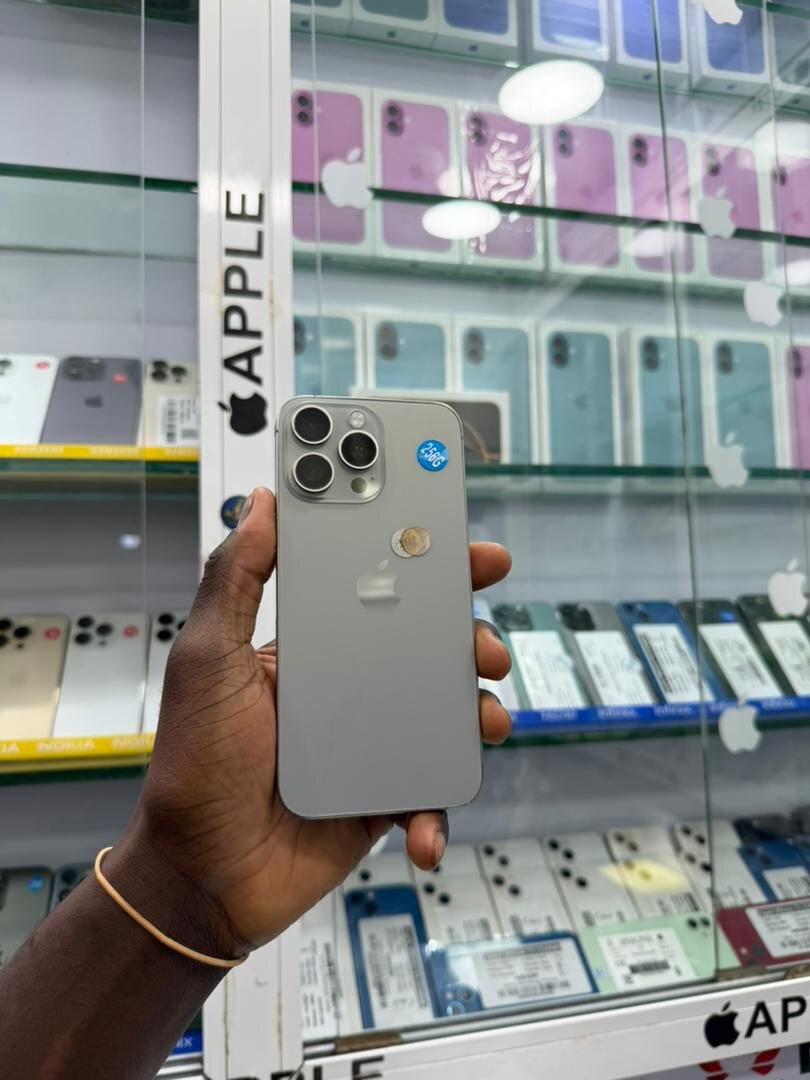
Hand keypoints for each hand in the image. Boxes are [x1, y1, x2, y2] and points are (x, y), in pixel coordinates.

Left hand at [113, 487, 511, 956]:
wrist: (203, 876)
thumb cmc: (196, 763)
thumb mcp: (208, 660)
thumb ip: (236, 580)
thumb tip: (262, 502)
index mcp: (313, 649)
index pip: (377, 591)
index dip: (426, 566)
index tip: (467, 551)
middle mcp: (350, 689)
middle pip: (429, 649)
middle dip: (470, 638)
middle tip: (484, 646)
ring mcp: (372, 745)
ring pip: (447, 715)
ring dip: (478, 714)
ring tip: (482, 722)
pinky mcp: (385, 799)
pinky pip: (432, 794)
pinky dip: (438, 810)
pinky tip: (422, 826)